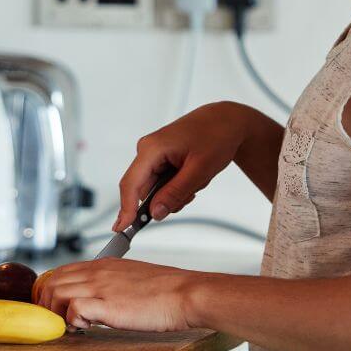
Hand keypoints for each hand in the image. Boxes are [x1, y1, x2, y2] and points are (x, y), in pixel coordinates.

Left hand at [36, 258, 201, 330]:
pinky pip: (73, 309)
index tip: (53, 305)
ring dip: (56, 312)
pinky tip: (84, 327)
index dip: (50, 288)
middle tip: (55, 319)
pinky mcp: (107, 305)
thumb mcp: (132, 277)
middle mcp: (98, 272)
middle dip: (46, 302)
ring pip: (56, 292)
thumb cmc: (166, 290)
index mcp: (104, 264)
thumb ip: (112, 283)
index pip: (62, 270)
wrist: (185, 294)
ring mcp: (101, 287)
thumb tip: (100, 298)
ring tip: (70, 325)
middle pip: (52, 280)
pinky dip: (71, 320)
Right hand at [113, 102, 253, 230]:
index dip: (126, 210)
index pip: (131, 185)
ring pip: (156, 188)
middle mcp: (147, 150)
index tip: (122, 230)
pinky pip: (163, 181)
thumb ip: (175, 193)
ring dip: (177, 191)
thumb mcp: (199, 170)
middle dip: (168, 198)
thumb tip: (155, 213)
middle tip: (191, 192)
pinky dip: (179, 185)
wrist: (227, 120)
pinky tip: (194, 175)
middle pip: (144, 189)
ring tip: (197, 178)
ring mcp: (153, 154)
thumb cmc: (216, 136)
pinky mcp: (161, 157)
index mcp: (151, 148)